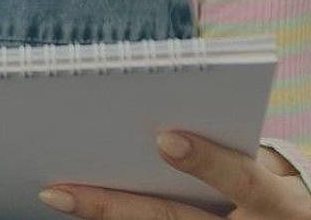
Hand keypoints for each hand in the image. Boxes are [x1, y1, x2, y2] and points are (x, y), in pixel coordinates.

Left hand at [38, 132, 310, 218]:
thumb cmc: (266, 186)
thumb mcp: (263, 165)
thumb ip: (221, 140)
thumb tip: (158, 118)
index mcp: (273, 202)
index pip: (243, 180)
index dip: (207, 162)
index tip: (165, 139)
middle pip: (172, 219)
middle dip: (114, 205)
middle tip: (58, 190)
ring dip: (103, 213)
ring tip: (55, 194)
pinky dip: (113, 216)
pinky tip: (75, 201)